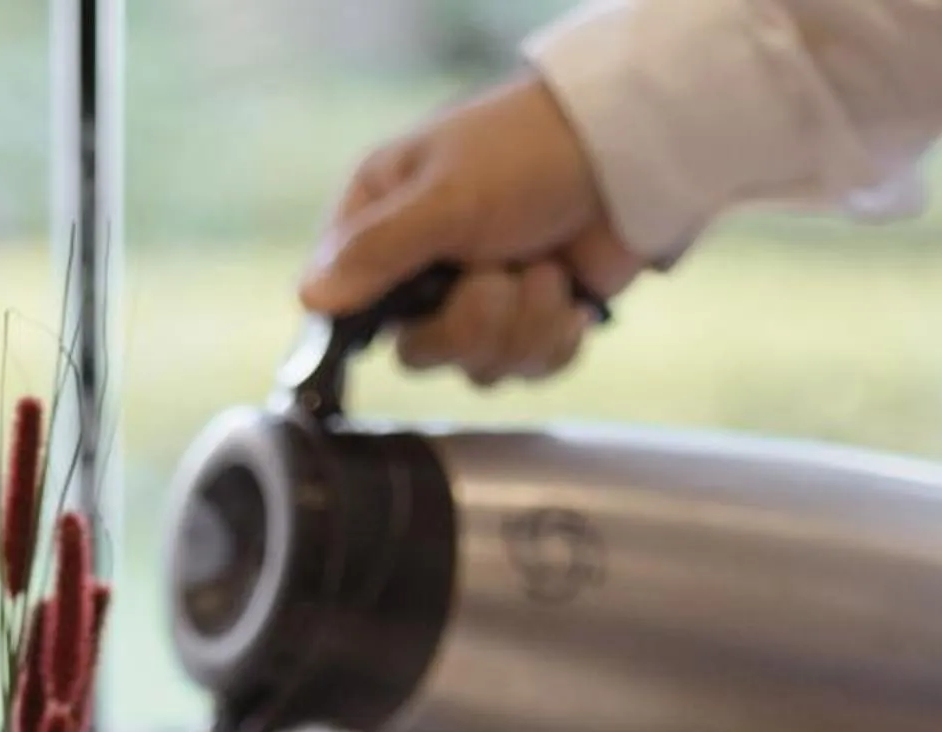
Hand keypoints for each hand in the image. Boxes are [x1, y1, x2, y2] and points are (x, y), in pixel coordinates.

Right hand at [298, 74, 644, 386]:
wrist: (631, 151)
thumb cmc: (528, 151)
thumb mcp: (446, 195)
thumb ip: (378, 250)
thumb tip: (310, 300)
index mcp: (380, 224)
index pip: (339, 303)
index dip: (371, 322)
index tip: (411, 313)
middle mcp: (420, 269)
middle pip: (417, 353)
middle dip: (470, 325)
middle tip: (498, 276)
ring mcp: (476, 302)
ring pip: (477, 368)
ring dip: (523, 325)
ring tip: (546, 269)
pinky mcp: (529, 325)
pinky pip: (527, 371)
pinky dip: (554, 337)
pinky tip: (568, 295)